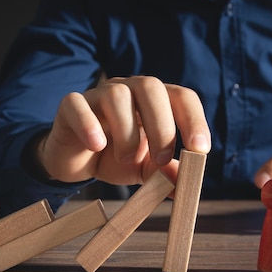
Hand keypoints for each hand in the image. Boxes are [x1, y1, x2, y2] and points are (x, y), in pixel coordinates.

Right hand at [35, 76, 210, 185]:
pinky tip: (97, 146)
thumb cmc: (116, 158)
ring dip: (127, 131)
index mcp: (155, 101)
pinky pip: (77, 105)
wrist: (78, 163)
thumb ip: (165, 172)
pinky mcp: (71, 106)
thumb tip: (185, 183)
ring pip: (116, 95)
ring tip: (125, 158)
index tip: (200, 149)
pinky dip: (88, 125)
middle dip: (162, 126)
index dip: (194, 119)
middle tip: (162, 160)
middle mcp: (129, 90)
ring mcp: (98, 94)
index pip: (181, 97)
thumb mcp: (145, 169)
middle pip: (151, 88)